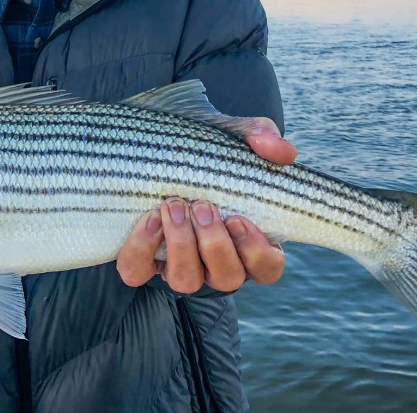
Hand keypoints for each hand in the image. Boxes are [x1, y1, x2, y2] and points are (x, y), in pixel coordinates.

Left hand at [116, 116, 294, 293]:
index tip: (238, 218)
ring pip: (185, 281)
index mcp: (246, 240)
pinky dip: (142, 248)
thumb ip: (262, 135)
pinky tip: (149, 217)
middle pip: (227, 279)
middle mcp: (215, 261)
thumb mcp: (234, 135)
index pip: (267, 268)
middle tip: (202, 205)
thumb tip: (279, 150)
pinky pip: (137, 272)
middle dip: (214, 244)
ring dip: (181, 246)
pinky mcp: (142, 259)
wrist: (158, 142)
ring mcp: (178, 264)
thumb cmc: (205, 149)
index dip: (257, 252)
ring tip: (173, 205)